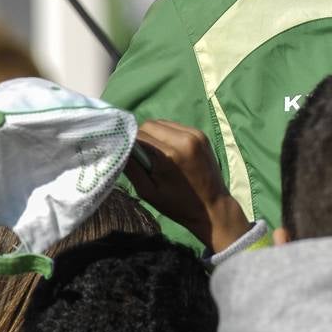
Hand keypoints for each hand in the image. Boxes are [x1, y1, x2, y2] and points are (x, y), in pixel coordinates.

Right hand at [123, 119, 252, 253]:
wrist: (213, 208)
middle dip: (141, 138)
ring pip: (161, 123)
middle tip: (144, 158)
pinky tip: (170, 151)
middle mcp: (184, 139)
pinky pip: (175, 126)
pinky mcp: (201, 134)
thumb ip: (132, 167)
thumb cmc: (177, 205)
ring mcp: (195, 134)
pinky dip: (167, 135)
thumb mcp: (148, 192)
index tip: (127, 155)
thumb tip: (118, 147)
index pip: (138, 135)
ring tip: (158, 155)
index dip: (129, 143)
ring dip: (154, 135)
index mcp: (169, 155)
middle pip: (149, 125)